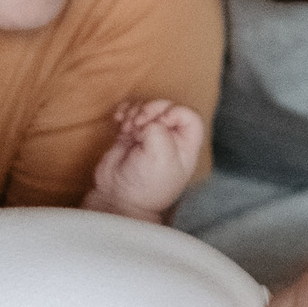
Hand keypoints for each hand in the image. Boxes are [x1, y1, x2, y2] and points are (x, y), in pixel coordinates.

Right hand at [84, 100, 204, 221]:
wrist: (119, 199)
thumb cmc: (146, 186)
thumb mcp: (162, 158)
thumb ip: (159, 131)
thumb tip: (146, 121)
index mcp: (185, 146)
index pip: (189, 116)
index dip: (174, 112)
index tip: (159, 122)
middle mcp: (169, 139)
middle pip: (165, 107)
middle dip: (149, 109)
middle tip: (138, 122)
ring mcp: (149, 136)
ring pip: (145, 107)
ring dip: (134, 111)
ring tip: (127, 127)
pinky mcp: (130, 135)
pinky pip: (129, 113)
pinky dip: (123, 112)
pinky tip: (119, 122)